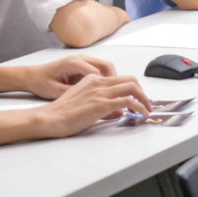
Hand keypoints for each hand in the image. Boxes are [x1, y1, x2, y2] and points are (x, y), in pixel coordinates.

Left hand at [24, 55, 117, 99]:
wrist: (30, 76)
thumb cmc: (41, 82)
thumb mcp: (58, 92)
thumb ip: (77, 96)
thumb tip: (91, 101)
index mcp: (74, 63)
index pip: (101, 72)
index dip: (111, 86)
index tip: (118, 98)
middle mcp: (80, 59)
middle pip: (108, 67)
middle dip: (118, 82)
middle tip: (123, 96)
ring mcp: (81, 61)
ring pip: (105, 68)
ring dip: (113, 81)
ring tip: (117, 96)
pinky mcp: (81, 67)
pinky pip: (99, 71)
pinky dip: (105, 81)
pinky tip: (105, 93)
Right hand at [33, 73, 151, 137]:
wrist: (50, 118)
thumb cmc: (61, 112)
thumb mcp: (83, 102)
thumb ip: (101, 103)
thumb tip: (118, 111)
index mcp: (92, 78)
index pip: (119, 79)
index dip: (132, 89)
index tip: (137, 99)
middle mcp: (97, 81)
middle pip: (130, 79)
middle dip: (142, 92)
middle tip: (146, 104)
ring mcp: (100, 92)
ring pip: (132, 87)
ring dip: (144, 99)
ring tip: (147, 110)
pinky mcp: (101, 104)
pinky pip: (128, 101)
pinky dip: (139, 106)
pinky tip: (142, 114)